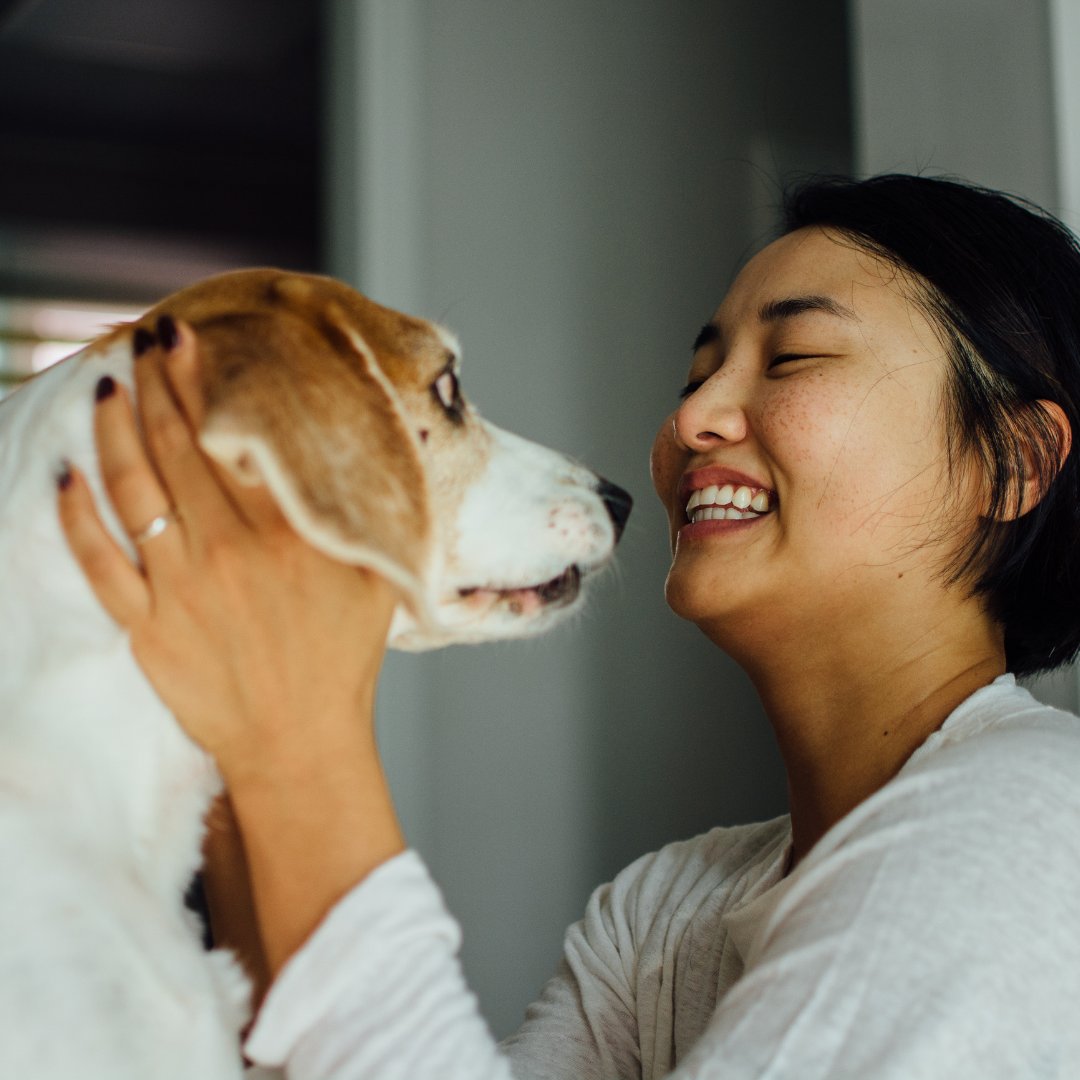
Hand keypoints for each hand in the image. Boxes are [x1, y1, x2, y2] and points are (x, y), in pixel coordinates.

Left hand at [57, 318, 397, 786]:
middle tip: (141, 341)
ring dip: (113, 431)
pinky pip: (99, 561)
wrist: (301, 742)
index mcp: (286, 532)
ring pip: (131, 489)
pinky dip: (76, 517)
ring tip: (107, 386)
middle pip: (174, 447)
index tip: (183, 339)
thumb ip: (356, 516)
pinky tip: (64, 476)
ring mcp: (181, 586)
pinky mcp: (147, 625)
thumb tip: (352, 456)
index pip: (230, 436)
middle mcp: (228, 548)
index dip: (201, 382)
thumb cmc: (342, 660)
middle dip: (153, 385)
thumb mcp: (373, 578)